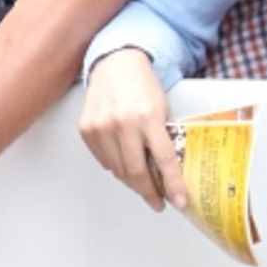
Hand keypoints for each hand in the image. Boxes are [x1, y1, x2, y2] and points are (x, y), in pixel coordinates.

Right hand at [77, 47, 183, 210]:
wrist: (115, 65)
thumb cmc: (142, 87)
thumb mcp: (162, 109)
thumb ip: (164, 139)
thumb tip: (168, 174)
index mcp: (148, 116)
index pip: (163, 159)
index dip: (173, 184)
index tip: (179, 201)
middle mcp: (122, 122)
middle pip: (136, 171)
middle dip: (149, 192)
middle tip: (158, 202)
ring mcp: (101, 126)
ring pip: (118, 170)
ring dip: (132, 182)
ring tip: (143, 186)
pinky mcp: (86, 129)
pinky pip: (103, 160)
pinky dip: (115, 167)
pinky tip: (124, 165)